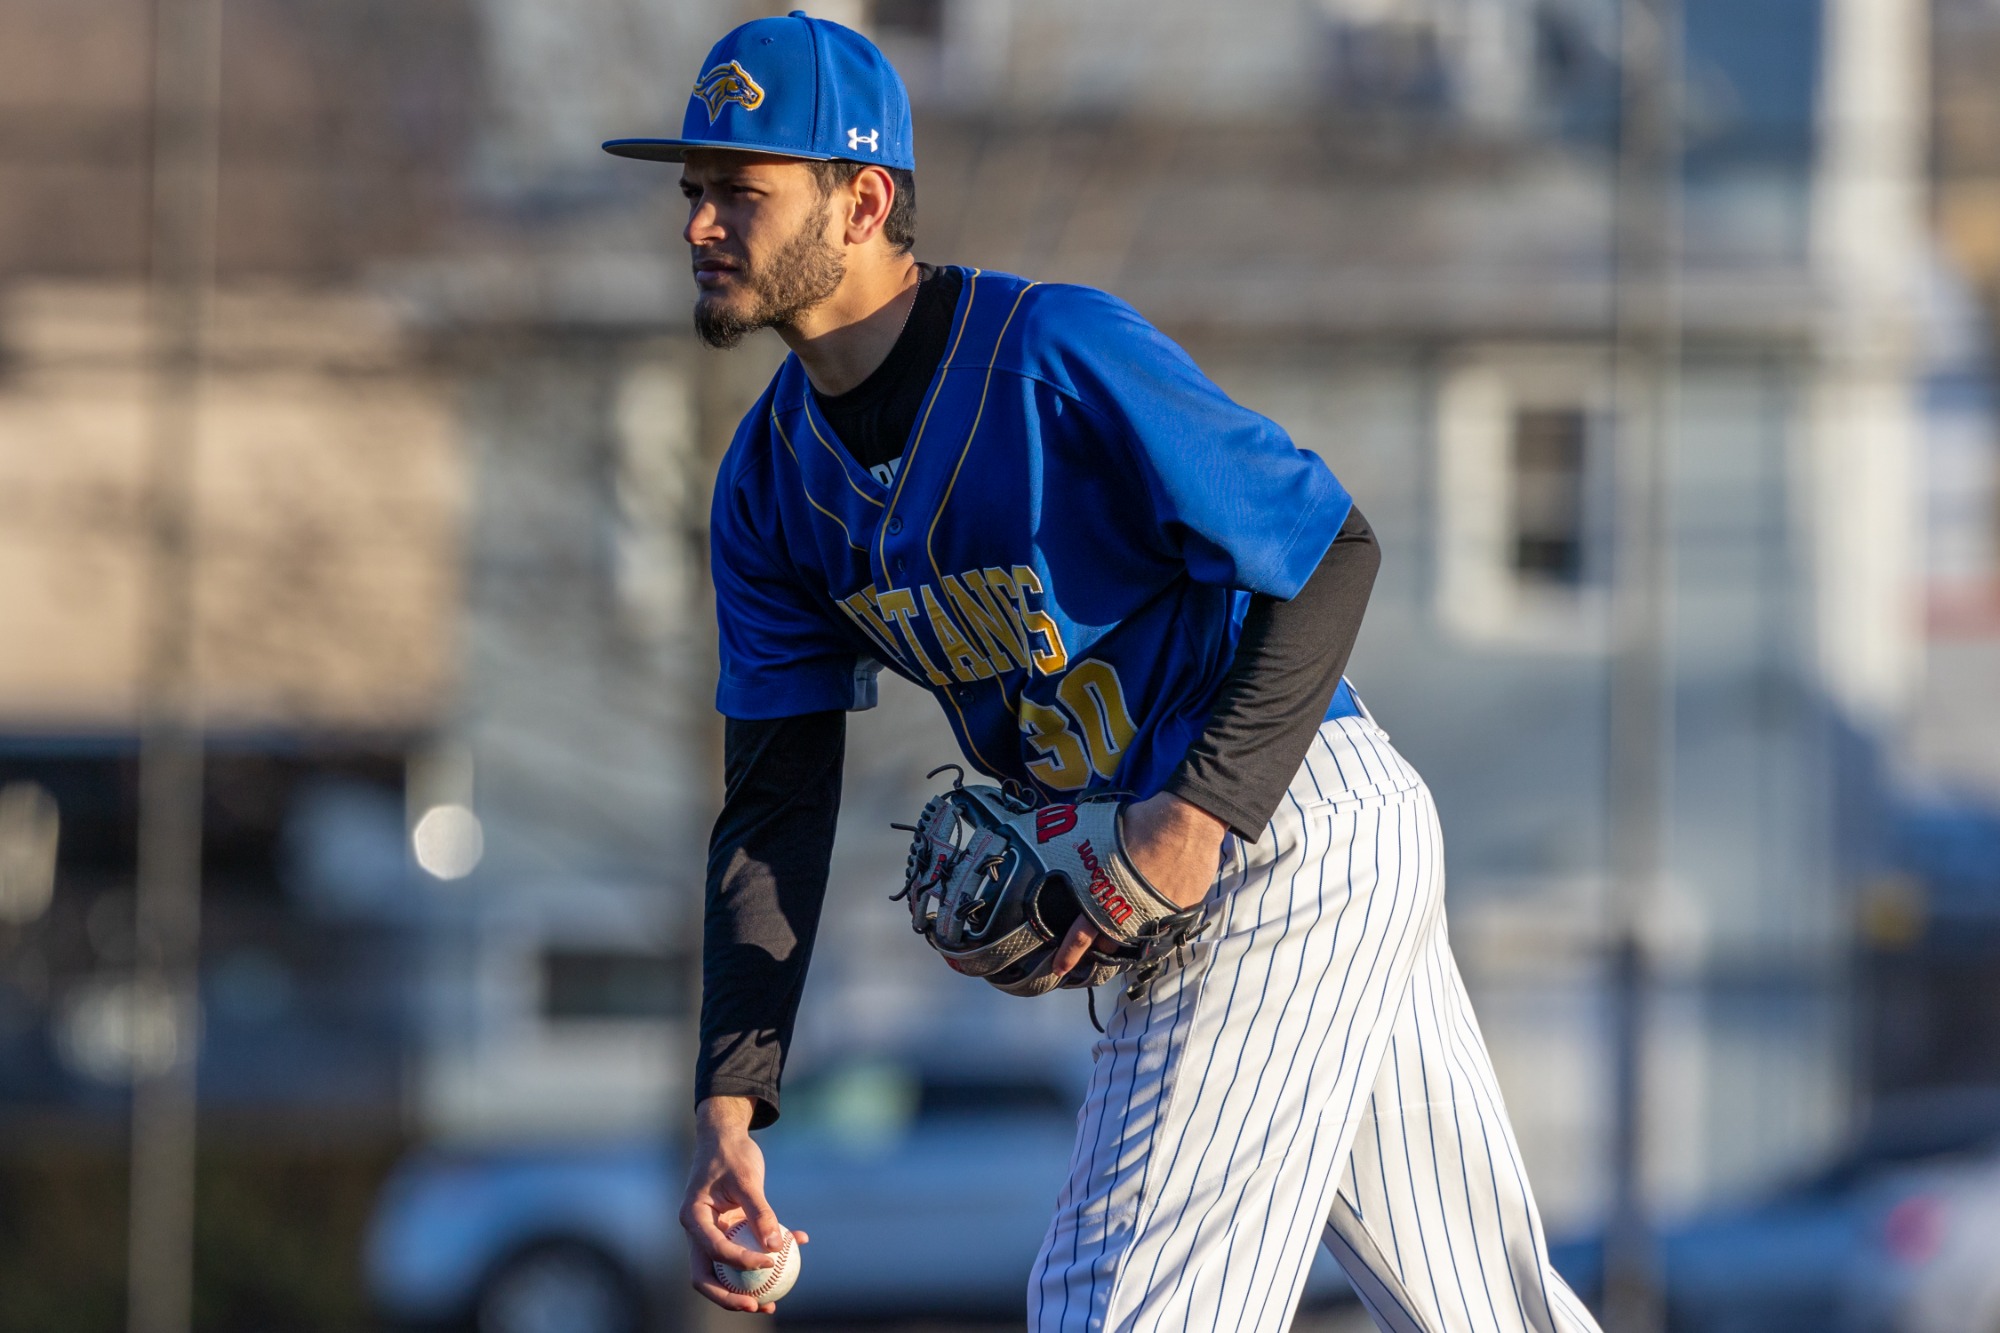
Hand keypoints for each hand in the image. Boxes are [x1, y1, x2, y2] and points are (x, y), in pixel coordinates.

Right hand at [680, 1096, 810, 1313]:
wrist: (724, 1137)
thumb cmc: (732, 1153)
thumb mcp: (748, 1179)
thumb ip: (761, 1212)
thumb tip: (776, 1247)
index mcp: (693, 1218)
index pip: (715, 1250)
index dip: (741, 1263)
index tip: (770, 1263)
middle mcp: (696, 1231)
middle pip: (705, 1276)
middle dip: (729, 1297)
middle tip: (758, 1305)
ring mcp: (708, 1234)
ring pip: (720, 1273)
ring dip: (742, 1290)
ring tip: (771, 1303)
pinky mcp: (724, 1231)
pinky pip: (741, 1253)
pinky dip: (761, 1258)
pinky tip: (791, 1256)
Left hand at [1047, 791, 1224, 980]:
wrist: (1188, 821)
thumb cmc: (1143, 823)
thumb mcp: (1103, 835)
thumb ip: (1088, 859)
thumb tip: (1071, 861)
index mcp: (1107, 893)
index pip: (1082, 933)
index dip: (1069, 953)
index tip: (1060, 967)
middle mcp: (1132, 911)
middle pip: (1109, 942)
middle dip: (1100, 944)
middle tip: (1094, 943)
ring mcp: (1158, 914)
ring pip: (1136, 939)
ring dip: (1125, 937)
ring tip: (1121, 929)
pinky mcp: (1180, 912)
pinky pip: (1162, 926)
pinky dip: (1152, 923)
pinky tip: (1148, 914)